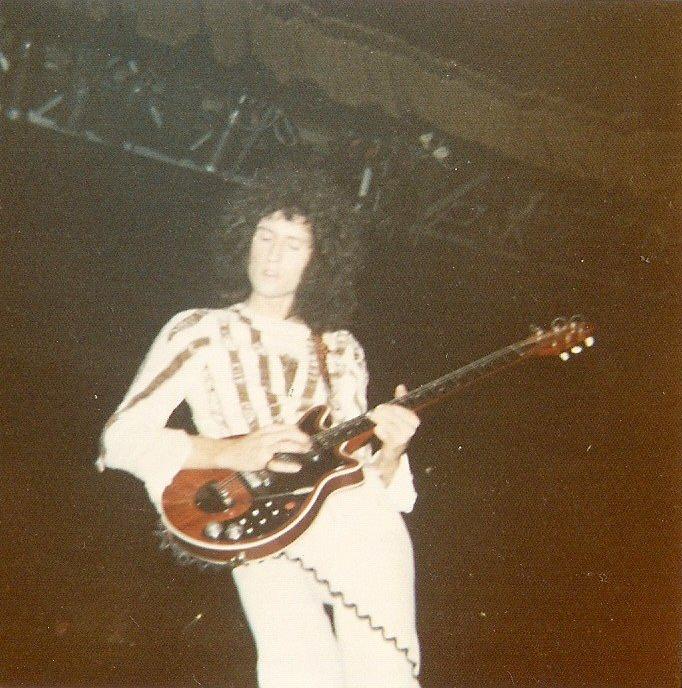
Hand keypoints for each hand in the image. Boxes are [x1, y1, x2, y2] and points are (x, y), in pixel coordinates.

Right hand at [187, 424, 310, 472]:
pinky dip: (288, 465)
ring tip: (306, 450)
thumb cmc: (246, 445)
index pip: (287, 426)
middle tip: (310, 443)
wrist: (228, 452)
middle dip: (302, 438)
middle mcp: (266, 436)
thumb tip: (292, 433)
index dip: (299, 431)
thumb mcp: (260, 434)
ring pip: (285, 445)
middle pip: (289, 434)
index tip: (307, 436)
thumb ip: (274, 434)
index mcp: (267, 429)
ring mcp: (264, 447)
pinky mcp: (261, 459)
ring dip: (298, 447)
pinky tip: (296, 467)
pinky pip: (277, 462)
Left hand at [367, 384, 419, 486]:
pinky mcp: (396, 445)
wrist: (394, 449)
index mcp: (414, 420)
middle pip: (395, 418)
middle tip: (374, 410)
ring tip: (372, 417)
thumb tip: (401, 386)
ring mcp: (404, 438)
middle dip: (384, 413)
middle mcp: (411, 429)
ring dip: (380, 420)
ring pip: (390, 426)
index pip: (403, 412)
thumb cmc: (397, 428)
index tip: (380, 407)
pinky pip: (387, 436)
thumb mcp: (400, 413)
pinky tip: (378, 429)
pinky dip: (381, 431)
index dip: (391, 408)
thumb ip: (401, 400)